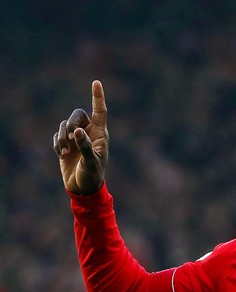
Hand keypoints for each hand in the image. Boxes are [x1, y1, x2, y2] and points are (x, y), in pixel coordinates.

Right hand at [52, 80, 108, 194]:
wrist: (83, 187)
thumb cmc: (93, 174)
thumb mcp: (91, 162)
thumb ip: (85, 146)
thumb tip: (77, 131)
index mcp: (100, 134)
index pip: (100, 112)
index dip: (98, 97)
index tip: (96, 82)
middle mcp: (88, 132)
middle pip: (77, 115)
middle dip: (71, 124)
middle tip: (71, 137)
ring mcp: (76, 137)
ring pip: (64, 125)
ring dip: (62, 138)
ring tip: (66, 153)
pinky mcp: (65, 144)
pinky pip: (57, 136)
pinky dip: (57, 145)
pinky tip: (62, 156)